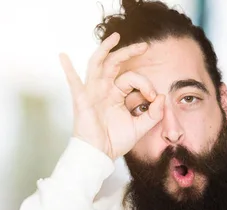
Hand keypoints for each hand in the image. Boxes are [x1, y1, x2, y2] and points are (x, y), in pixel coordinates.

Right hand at [59, 32, 164, 159]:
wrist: (99, 155)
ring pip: (98, 64)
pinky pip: (74, 82)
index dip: (146, 84)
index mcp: (116, 94)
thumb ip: (154, 114)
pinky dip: (68, 69)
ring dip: (105, 49)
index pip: (132, 79)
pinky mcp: (82, 100)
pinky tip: (63, 56)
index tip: (154, 97)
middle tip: (145, 46)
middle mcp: (104, 89)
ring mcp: (92, 92)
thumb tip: (163, 97)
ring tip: (114, 37)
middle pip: (116, 64)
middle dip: (129, 53)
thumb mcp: (140, 127)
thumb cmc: (115, 141)